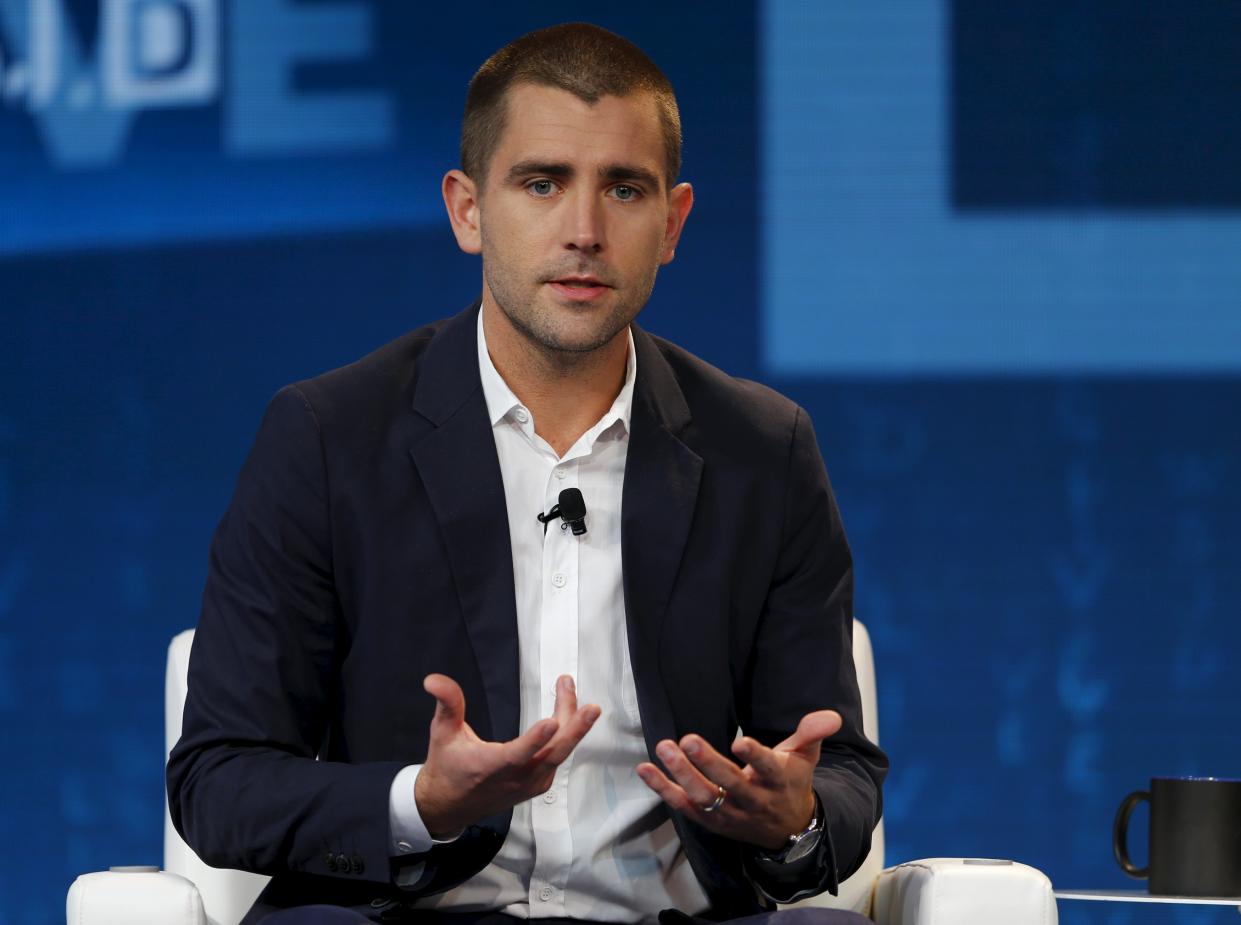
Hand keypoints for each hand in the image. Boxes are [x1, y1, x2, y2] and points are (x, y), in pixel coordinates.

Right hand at [414, 673, 599, 837]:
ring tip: (577, 697)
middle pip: (551, 754)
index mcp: (490, 767)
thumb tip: (434, 679)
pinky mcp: (537, 785)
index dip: (534, 740)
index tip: (551, 722)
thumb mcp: (442, 733)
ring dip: (573, 727)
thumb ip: (446, 703)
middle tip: (591, 706)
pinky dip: (567, 737)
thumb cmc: (446, 766)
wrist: (449, 806)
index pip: (516, 754)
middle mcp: (515, 780)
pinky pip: (558, 759)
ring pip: (558, 755)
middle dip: (574, 729)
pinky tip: (572, 714)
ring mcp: (530, 784)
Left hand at [636, 710, 841, 850]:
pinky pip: (684, 806)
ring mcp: (730, 814)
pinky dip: (663, 790)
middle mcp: (753, 801)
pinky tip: (645, 770)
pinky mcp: (711, 821)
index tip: (741, 742)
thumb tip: (830, 715)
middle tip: (686, 740)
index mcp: (778, 780)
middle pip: (729, 784)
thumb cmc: (790, 783)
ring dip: (680, 774)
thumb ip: (811, 733)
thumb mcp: (805, 757)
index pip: (768, 767)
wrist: (786, 831)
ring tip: (663, 748)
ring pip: (704, 798)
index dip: (755, 757)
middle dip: (707, 763)